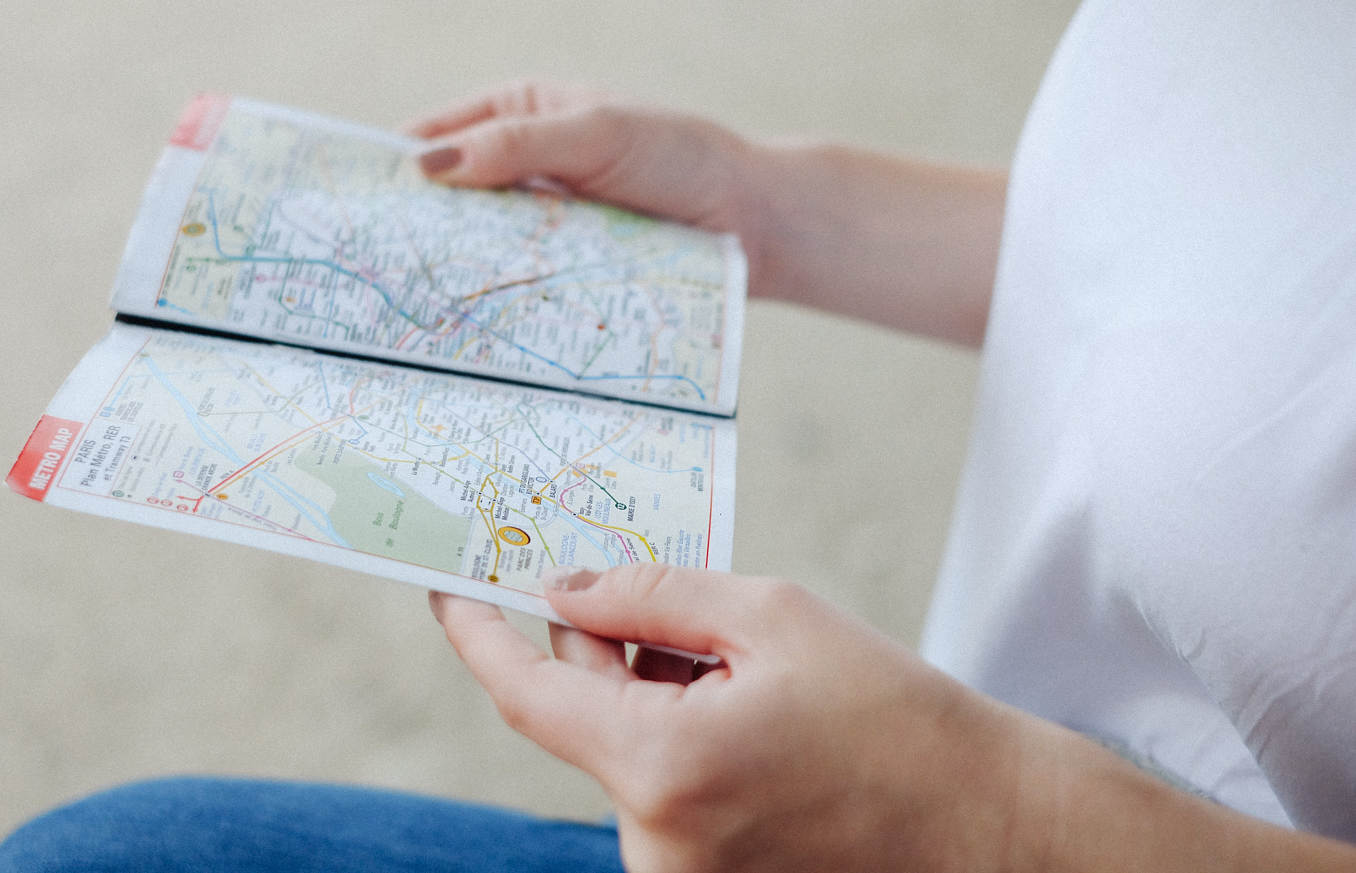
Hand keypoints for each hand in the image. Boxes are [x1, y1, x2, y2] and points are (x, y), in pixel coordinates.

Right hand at [405, 81, 1009, 342]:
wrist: (756, 222)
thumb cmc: (681, 156)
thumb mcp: (596, 134)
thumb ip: (516, 144)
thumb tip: (428, 165)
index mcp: (519, 109)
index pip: (435, 136)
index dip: (390, 169)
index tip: (346, 205)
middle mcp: (521, 164)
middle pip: (445, 198)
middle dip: (408, 229)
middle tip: (359, 269)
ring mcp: (539, 220)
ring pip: (474, 246)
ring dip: (445, 272)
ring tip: (396, 306)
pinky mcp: (561, 268)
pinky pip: (511, 281)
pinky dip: (486, 298)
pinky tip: (460, 325)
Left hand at [429, 565, 1029, 871]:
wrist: (986, 828)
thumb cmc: (892, 717)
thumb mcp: (773, 616)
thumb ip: (648, 595)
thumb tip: (562, 591)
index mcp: (662, 766)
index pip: (526, 694)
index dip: (478, 635)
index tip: (448, 591)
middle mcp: (652, 843)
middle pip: (582, 714)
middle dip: (612, 649)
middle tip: (679, 612)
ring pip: (621, 752)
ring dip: (656, 700)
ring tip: (756, 689)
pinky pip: (656, 794)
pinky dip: (678, 745)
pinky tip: (757, 734)